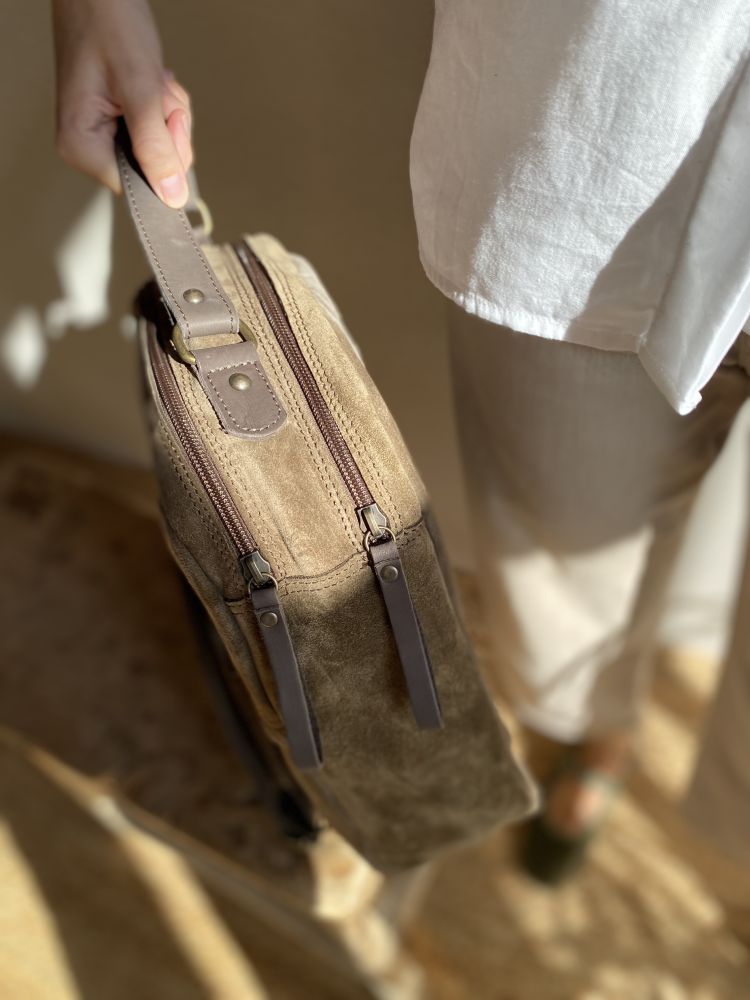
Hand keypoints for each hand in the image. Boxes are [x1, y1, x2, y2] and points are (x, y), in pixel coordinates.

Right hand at [51, 0, 192, 206]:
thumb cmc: (108, 22)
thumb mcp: (140, 90)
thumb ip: (156, 147)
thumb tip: (171, 196)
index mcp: (81, 146)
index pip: (138, 187)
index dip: (164, 162)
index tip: (166, 122)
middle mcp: (89, 145)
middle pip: (154, 169)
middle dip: (170, 132)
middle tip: (159, 95)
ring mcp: (105, 133)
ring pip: (162, 150)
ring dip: (170, 115)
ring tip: (154, 82)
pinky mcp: (120, 121)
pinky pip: (160, 131)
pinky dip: (166, 107)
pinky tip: (154, 82)